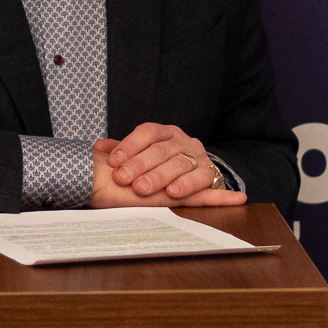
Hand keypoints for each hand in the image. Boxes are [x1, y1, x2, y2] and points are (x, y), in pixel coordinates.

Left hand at [89, 124, 245, 207]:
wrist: (186, 169)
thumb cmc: (153, 164)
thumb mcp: (137, 154)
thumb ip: (120, 151)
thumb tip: (99, 147)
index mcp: (164, 132)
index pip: (147, 132)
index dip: (130, 145)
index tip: (113, 161)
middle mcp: (183, 140)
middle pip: (161, 150)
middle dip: (140, 165)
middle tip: (123, 179)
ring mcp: (197, 156)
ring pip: (180, 166)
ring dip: (162, 179)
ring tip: (145, 190)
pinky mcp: (208, 174)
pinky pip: (205, 183)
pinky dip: (216, 192)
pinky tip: (228, 196)